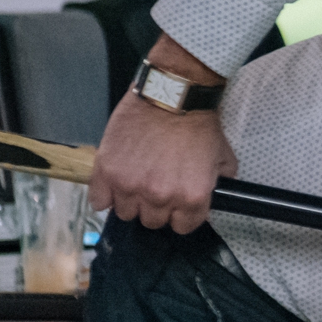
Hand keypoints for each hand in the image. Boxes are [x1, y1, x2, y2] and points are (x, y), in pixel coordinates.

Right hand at [88, 37, 235, 233]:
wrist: (172, 95)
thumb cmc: (197, 122)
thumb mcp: (222, 158)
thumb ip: (218, 185)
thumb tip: (213, 197)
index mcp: (192, 198)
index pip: (182, 226)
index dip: (180, 215)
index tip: (177, 205)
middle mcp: (160, 196)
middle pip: (152, 222)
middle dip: (156, 207)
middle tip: (156, 187)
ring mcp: (131, 184)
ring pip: (126, 212)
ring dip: (131, 201)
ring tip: (136, 181)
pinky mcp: (108, 170)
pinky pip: (99, 201)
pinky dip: (104, 196)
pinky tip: (114, 185)